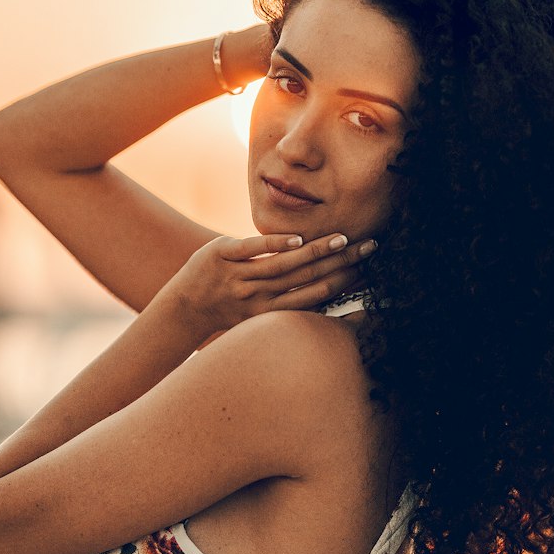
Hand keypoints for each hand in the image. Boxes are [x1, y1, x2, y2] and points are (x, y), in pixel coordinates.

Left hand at [168, 231, 377, 337]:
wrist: (184, 307)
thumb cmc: (231, 308)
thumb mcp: (262, 314)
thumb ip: (291, 303)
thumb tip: (329, 293)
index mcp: (272, 312)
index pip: (316, 294)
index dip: (345, 280)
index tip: (369, 267)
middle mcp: (258, 297)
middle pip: (307, 278)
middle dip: (342, 262)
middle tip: (369, 247)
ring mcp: (239, 276)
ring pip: (284, 265)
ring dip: (317, 251)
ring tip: (343, 239)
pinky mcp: (221, 255)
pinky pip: (251, 249)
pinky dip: (275, 244)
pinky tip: (297, 239)